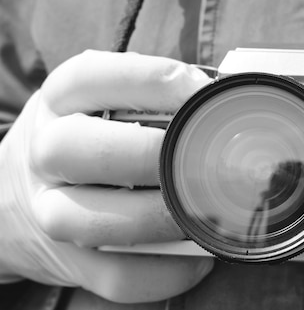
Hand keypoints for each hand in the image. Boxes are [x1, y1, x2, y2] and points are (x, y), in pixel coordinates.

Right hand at [0, 50, 213, 302]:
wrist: (14, 195)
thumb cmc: (86, 135)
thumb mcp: (101, 98)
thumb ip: (153, 92)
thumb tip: (232, 93)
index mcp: (60, 100)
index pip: (93, 77)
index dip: (155, 82)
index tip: (203, 92)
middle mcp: (46, 152)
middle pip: (78, 150)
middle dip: (150, 154)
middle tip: (200, 157)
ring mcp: (50, 210)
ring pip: (92, 222)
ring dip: (159, 219)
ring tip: (205, 210)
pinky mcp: (70, 261)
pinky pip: (116, 276)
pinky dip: (165, 273)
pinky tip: (200, 258)